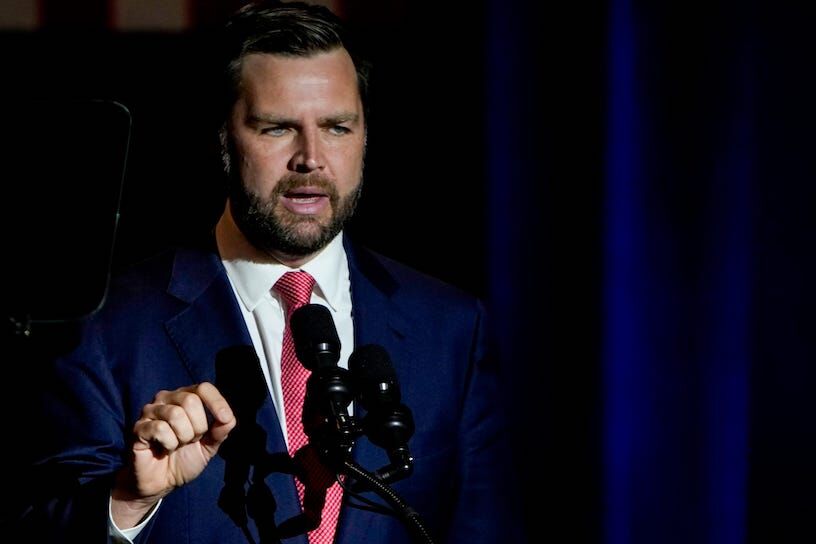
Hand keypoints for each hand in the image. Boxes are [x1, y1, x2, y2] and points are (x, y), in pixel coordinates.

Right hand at [111, 382, 235, 528]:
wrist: (162, 483)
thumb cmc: (184, 459)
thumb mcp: (209, 446)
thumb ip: (220, 430)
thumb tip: (228, 418)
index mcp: (185, 397)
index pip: (203, 388)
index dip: (217, 402)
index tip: (225, 419)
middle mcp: (167, 399)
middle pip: (191, 400)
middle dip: (198, 427)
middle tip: (190, 440)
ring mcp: (150, 411)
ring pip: (175, 414)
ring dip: (183, 437)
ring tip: (177, 445)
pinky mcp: (139, 427)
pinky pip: (160, 429)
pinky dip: (169, 444)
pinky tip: (164, 449)